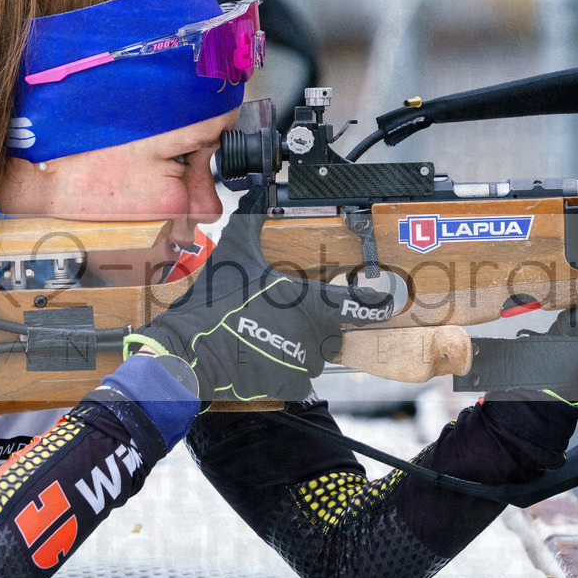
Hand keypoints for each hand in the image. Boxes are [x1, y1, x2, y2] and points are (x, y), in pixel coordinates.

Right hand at [132, 187, 392, 401]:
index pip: (357, 305)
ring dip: (301, 349)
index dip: (374, 305)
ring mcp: (302, 363)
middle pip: (334, 333)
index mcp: (308, 302)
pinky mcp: (288, 386)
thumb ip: (251, 221)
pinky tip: (263, 360)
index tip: (386, 304)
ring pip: (316, 357)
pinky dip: (286, 373)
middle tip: (292, 319)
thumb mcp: (234, 254)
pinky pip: (299, 380)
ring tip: (272, 339)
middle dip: (320, 327)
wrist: (190, 350)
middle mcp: (313, 334)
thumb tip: (257, 192)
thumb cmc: (214, 303)